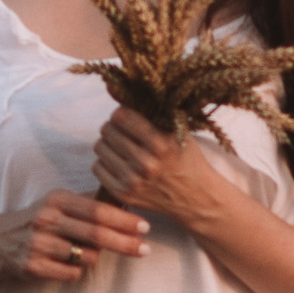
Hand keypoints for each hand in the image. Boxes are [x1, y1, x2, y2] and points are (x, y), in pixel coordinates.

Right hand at [0, 185, 152, 287]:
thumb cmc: (39, 220)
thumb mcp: (58, 203)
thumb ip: (88, 202)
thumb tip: (126, 199)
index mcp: (57, 200)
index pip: (97, 210)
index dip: (124, 219)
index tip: (144, 226)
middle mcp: (47, 220)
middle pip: (96, 234)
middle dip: (125, 243)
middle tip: (145, 249)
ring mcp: (39, 244)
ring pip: (86, 257)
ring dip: (94, 258)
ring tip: (86, 253)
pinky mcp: (34, 266)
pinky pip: (71, 274)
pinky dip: (76, 271)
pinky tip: (68, 264)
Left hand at [89, 105, 225, 230]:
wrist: (195, 198)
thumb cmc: (187, 159)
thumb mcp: (178, 132)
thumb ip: (154, 116)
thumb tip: (126, 94)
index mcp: (161, 144)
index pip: (121, 117)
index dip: (120, 113)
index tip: (125, 115)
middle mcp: (145, 163)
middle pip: (107, 131)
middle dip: (113, 127)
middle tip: (121, 130)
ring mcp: (133, 181)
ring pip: (100, 148)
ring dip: (108, 144)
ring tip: (121, 146)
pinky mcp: (123, 194)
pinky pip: (97, 167)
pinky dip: (105, 162)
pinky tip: (119, 162)